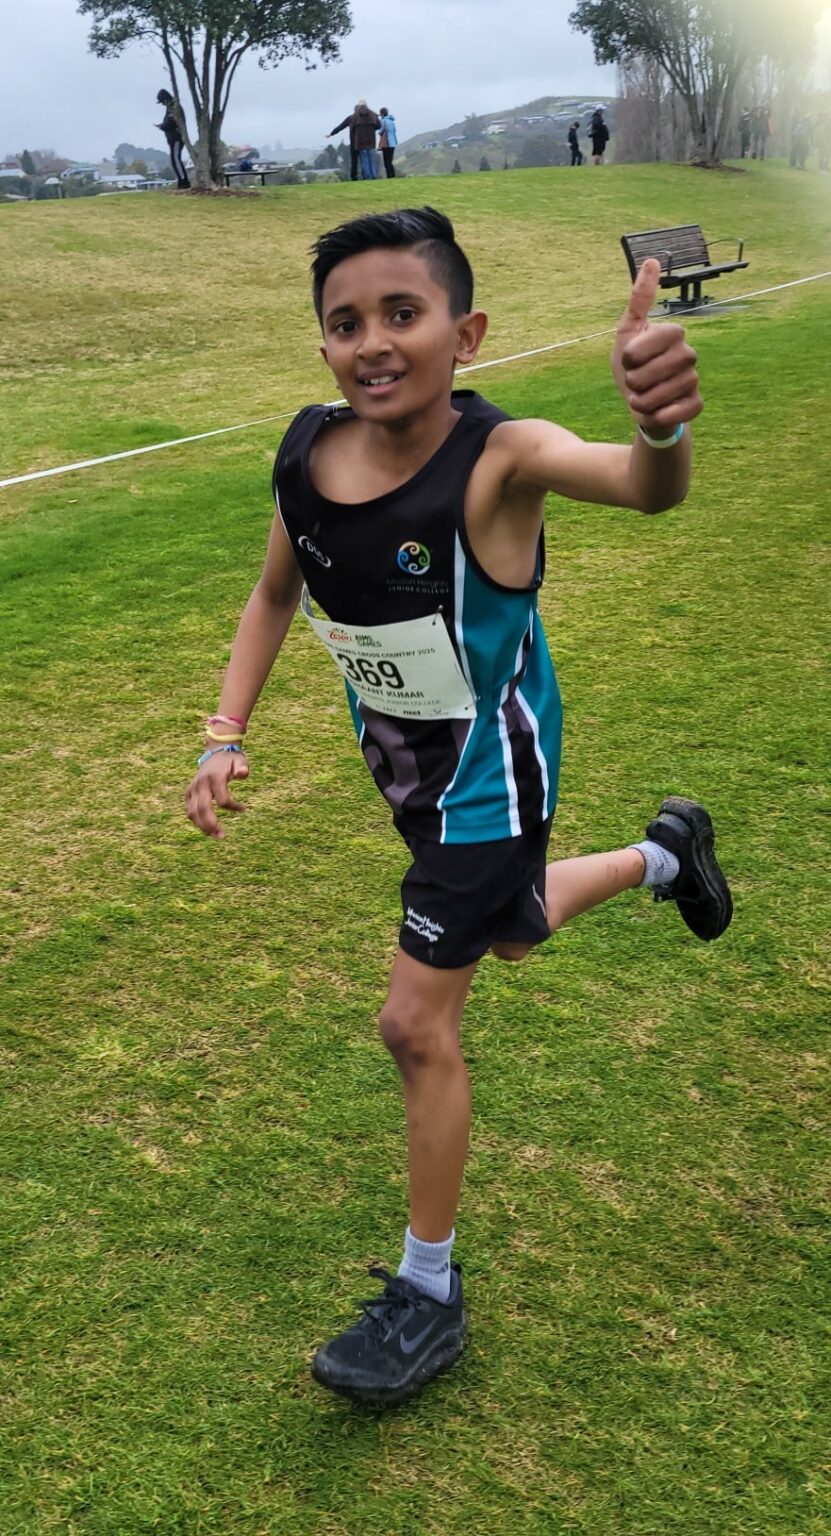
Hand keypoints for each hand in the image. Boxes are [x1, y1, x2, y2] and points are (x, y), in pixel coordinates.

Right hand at [185, 750, 248, 838]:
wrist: (216, 752)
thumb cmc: (231, 760)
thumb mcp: (240, 760)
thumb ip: (242, 768)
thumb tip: (242, 774)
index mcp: (214, 777)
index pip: (222, 800)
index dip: (233, 807)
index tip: (243, 809)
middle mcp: (201, 784)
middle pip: (203, 809)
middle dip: (211, 825)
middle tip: (221, 836)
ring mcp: (193, 788)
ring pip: (192, 812)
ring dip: (202, 826)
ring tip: (215, 835)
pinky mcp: (189, 792)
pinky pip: (190, 810)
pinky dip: (197, 821)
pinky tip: (208, 829)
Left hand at [611, 258, 701, 434]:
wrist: (639, 406)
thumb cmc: (631, 367)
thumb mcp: (626, 332)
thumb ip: (639, 300)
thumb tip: (652, 260)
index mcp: (673, 333)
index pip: (657, 338)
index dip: (634, 355)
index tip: (627, 360)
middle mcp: (688, 353)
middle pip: (661, 368)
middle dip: (637, 380)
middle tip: (632, 383)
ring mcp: (694, 379)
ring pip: (668, 392)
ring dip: (644, 401)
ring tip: (639, 400)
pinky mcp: (696, 403)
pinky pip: (684, 410)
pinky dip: (662, 415)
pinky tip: (654, 413)